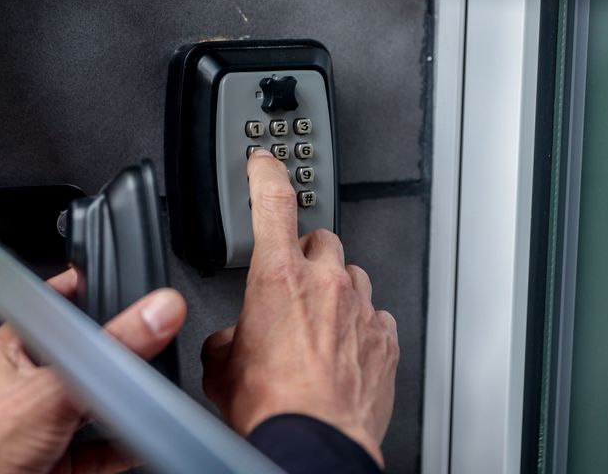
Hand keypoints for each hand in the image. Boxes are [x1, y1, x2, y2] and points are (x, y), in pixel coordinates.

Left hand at [0, 269, 186, 473]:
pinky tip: (139, 443)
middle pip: (82, 359)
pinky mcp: (54, 458)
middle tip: (147, 348)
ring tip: (147, 396)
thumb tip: (156, 313)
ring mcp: (40, 424)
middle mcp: (24, 384)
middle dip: (113, 361)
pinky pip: (98, 448)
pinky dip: (122, 447)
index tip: (121, 284)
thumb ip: (110, 352)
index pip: (53, 307)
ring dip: (119, 408)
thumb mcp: (57, 388)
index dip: (87, 292)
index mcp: (11, 350)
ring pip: (91, 406)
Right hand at [201, 149, 398, 467]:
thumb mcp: (221, 368)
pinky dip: (361, 327)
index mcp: (278, 277)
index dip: (266, 174)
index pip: (273, 202)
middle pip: (322, 241)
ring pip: (354, 276)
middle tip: (291, 287)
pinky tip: (343, 352)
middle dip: (306, 256)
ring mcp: (362, 309)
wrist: (313, 444)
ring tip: (317, 328)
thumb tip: (231, 342)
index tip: (264, 162)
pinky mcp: (385, 339)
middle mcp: (326, 284)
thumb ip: (227, 337)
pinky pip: (376, 316)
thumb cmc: (270, 408)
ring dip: (336, 292)